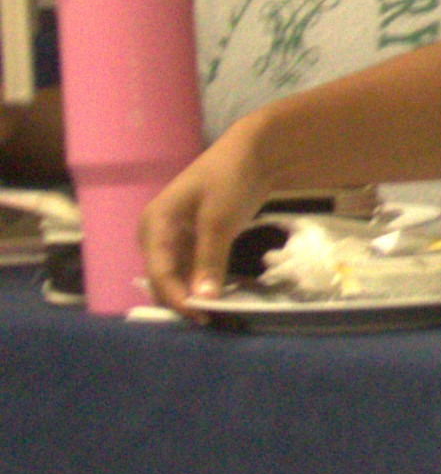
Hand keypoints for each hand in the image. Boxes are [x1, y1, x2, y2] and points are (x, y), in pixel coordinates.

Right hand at [140, 124, 275, 305]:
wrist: (253, 153)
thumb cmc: (230, 178)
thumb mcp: (219, 220)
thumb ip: (209, 259)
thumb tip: (202, 298)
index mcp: (154, 225)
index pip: (158, 272)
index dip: (177, 297)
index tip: (201, 315)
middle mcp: (156, 235)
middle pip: (163, 279)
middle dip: (184, 300)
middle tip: (214, 320)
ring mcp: (174, 239)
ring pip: (178, 277)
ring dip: (195, 295)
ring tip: (221, 314)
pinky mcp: (193, 241)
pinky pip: (193, 269)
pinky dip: (206, 282)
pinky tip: (224, 296)